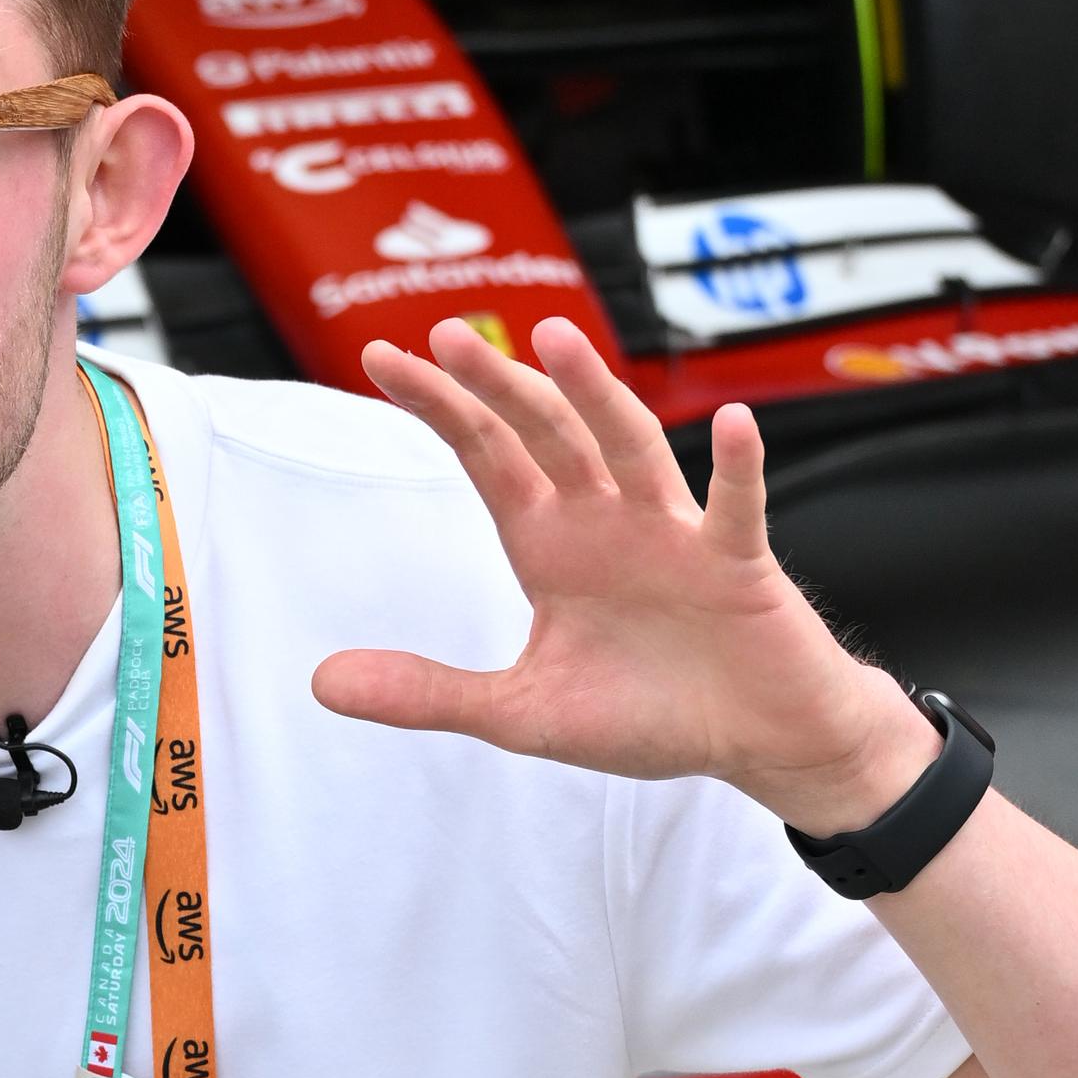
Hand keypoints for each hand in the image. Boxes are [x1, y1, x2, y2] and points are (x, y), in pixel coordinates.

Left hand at [314, 317, 935, 834]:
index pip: (484, 453)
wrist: (756, 741)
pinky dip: (738, 468)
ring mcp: (673, 534)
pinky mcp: (738, 566)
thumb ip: (429, 694)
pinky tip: (731, 424)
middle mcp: (605, 520)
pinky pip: (738, 509)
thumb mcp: (522, 713)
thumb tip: (321, 683)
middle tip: (444, 336)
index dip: (439, 406)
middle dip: (495, 385)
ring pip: (629, 447)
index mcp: (549, 542)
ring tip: (554, 340)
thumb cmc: (648, 713)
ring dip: (594, 394)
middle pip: (543, 434)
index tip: (378, 357)